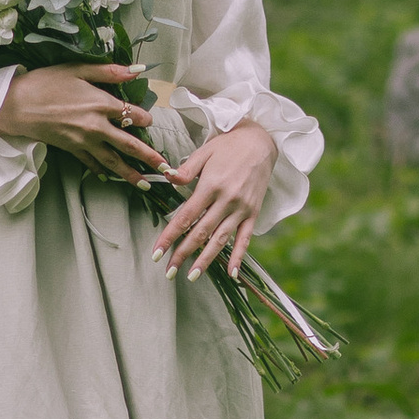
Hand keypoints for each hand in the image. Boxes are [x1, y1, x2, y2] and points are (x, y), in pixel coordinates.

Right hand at [0, 59, 167, 183]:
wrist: (17, 105)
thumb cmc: (46, 83)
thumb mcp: (78, 69)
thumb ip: (109, 71)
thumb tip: (138, 70)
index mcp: (101, 104)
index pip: (133, 115)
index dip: (145, 118)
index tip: (150, 121)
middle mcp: (97, 127)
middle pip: (129, 145)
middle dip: (150, 158)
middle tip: (166, 169)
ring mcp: (84, 142)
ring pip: (113, 161)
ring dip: (131, 174)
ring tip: (145, 184)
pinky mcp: (71, 150)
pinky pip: (91, 164)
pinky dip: (101, 171)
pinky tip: (108, 177)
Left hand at [154, 118, 276, 283]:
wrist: (261, 141)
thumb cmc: (229, 145)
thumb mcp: (205, 151)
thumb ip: (187, 169)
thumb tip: (168, 177)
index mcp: (211, 185)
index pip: (186, 216)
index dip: (170, 236)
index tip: (157, 252)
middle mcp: (226, 200)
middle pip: (200, 232)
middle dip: (183, 253)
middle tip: (168, 271)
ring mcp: (241, 208)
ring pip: (221, 239)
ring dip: (206, 260)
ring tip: (192, 276)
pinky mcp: (253, 212)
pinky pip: (246, 238)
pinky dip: (239, 256)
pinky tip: (232, 274)